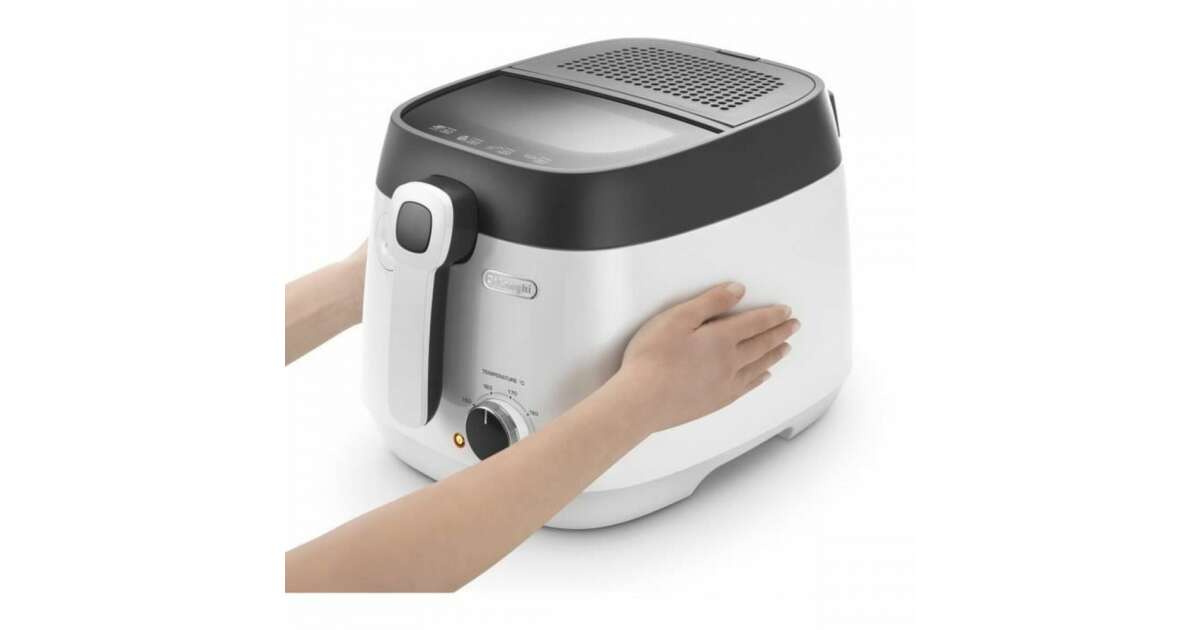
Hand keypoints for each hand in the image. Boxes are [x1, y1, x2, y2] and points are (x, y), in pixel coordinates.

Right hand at [615, 282, 799, 433]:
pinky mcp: (716, 401)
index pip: (755, 323)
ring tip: (785, 348)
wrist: (642, 401)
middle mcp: (729, 362)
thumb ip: (710, 302)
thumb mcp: (678, 317)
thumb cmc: (652, 358)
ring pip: (758, 365)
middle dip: (780, 333)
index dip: (772, 315)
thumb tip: (737, 290)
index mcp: (721, 338)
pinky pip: (747, 387)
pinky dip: (759, 378)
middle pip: (762, 344)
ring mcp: (724, 384)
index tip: (786, 312)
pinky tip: (763, 376)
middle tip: (793, 327)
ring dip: (774, 355)